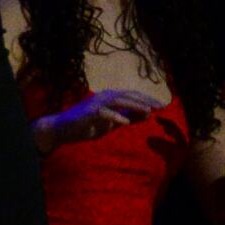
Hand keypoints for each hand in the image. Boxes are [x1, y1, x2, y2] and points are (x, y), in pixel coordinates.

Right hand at [39, 88, 166, 148]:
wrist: (62, 129)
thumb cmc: (87, 126)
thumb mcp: (110, 123)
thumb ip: (127, 118)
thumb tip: (147, 114)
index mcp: (110, 97)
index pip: (132, 95)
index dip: (147, 99)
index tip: (162, 105)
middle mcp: (104, 96)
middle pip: (128, 95)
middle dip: (145, 100)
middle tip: (160, 106)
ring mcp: (96, 103)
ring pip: (118, 101)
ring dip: (133, 105)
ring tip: (147, 111)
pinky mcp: (88, 112)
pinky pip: (104, 113)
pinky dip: (114, 116)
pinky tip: (124, 122)